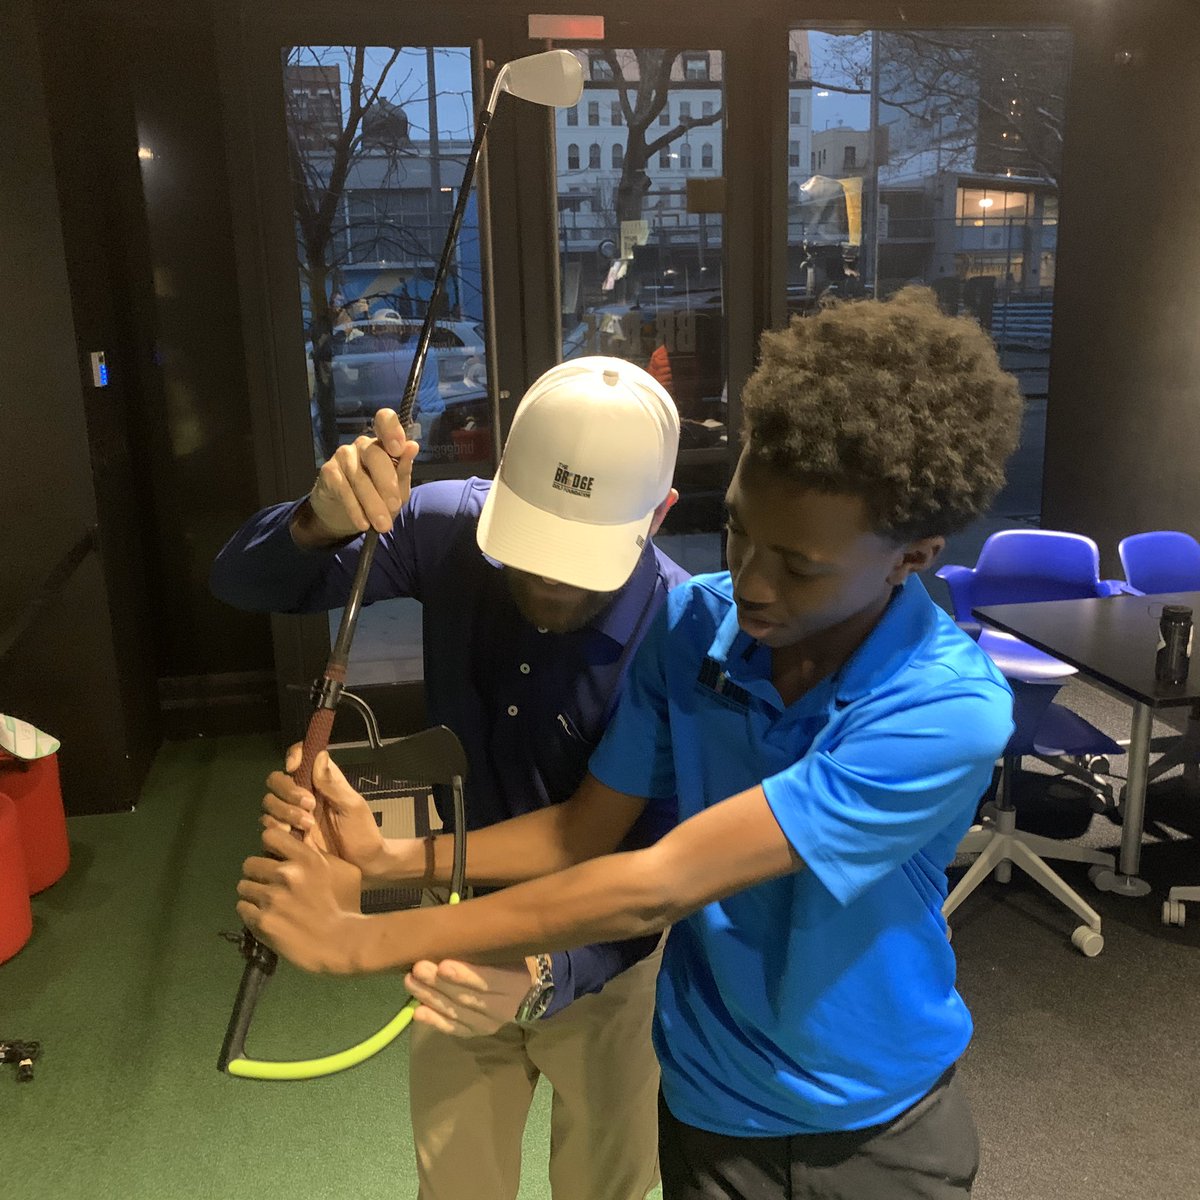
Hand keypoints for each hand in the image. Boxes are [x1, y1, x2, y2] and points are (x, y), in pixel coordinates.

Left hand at [236, 824, 365, 973]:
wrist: (343, 943)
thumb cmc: (346, 905)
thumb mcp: (342, 870)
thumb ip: (318, 855)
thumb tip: (300, 842)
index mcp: (306, 858)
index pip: (269, 836)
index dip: (269, 847)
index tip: (275, 857)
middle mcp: (285, 873)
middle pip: (250, 863)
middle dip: (258, 874)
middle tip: (269, 885)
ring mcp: (272, 898)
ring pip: (244, 887)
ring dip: (253, 894)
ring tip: (267, 905)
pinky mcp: (262, 921)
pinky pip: (243, 909)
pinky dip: (251, 913)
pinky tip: (265, 918)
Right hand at [261, 749, 395, 882]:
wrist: (362, 867)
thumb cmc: (362, 832)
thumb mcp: (352, 806)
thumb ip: (333, 783)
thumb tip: (319, 755)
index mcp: (320, 781)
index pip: (299, 758)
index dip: (293, 757)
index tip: (293, 768)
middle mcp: (303, 795)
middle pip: (277, 781)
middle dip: (288, 791)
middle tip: (310, 805)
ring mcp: (292, 816)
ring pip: (270, 804)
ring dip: (285, 812)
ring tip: (308, 826)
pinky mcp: (286, 836)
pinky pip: (269, 827)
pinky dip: (277, 829)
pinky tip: (296, 837)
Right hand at [298, 410, 418, 542]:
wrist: (344, 513)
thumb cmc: (377, 496)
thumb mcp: (397, 488)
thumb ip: (404, 469)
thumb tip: (413, 446)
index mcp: (384, 443)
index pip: (385, 421)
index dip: (391, 430)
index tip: (398, 448)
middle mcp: (363, 445)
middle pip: (375, 455)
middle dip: (387, 483)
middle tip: (395, 506)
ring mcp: (344, 456)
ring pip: (359, 477)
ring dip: (372, 503)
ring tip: (383, 525)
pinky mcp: (329, 472)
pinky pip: (343, 490)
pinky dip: (355, 509)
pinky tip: (363, 523)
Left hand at [405, 959, 537, 1036]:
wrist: (529, 993)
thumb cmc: (513, 963)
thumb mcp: (508, 952)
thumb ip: (487, 947)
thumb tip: (454, 930)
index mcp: (514, 982)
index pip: (488, 980)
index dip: (465, 975)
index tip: (443, 964)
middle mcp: (503, 1007)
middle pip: (467, 997)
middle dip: (439, 983)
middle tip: (417, 968)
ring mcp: (489, 1024)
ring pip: (456, 1012)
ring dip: (430, 998)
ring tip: (410, 983)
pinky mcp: (476, 1033)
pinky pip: (454, 1029)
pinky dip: (435, 1021)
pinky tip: (418, 1012)